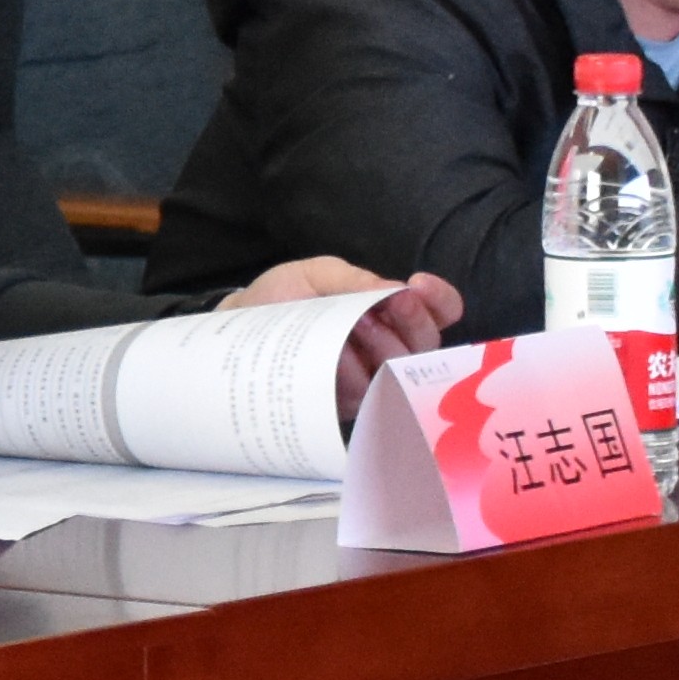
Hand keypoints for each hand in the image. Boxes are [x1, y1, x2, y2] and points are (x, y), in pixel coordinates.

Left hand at [229, 259, 460, 424]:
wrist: (239, 331)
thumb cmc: (282, 299)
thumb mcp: (315, 275)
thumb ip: (355, 280)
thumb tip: (397, 289)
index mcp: (389, 310)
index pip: (439, 309)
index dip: (439, 300)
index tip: (418, 286)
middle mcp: (389, 346)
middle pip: (427, 343)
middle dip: (410, 321)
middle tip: (384, 307)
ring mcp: (371, 377)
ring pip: (401, 370)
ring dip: (380, 346)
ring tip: (350, 329)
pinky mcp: (350, 404)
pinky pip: (368, 394)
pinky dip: (355, 373)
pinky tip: (335, 359)